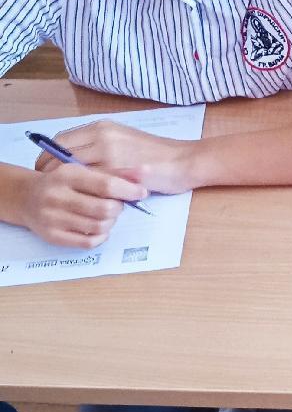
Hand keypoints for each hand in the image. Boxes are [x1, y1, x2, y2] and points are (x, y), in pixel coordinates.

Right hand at [20, 158, 147, 248]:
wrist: (26, 197)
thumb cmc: (62, 182)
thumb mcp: (82, 170)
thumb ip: (113, 171)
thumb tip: (145, 173)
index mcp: (67, 174)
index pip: (105, 185)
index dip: (128, 190)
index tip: (141, 192)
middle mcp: (57, 196)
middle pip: (105, 209)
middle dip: (118, 207)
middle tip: (117, 204)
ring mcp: (53, 218)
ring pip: (99, 226)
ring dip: (111, 222)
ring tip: (107, 215)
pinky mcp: (52, 236)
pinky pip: (88, 242)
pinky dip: (101, 236)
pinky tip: (99, 228)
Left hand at [37, 120, 194, 194]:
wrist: (183, 161)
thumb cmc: (156, 154)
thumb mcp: (123, 140)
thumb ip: (99, 145)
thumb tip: (75, 158)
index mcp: (101, 127)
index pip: (61, 139)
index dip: (46, 155)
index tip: (43, 168)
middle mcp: (102, 135)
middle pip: (60, 153)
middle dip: (48, 170)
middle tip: (46, 185)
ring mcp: (109, 153)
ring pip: (72, 169)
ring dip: (63, 183)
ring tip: (61, 195)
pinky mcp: (118, 171)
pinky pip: (90, 183)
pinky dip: (81, 192)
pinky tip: (81, 200)